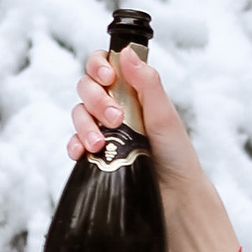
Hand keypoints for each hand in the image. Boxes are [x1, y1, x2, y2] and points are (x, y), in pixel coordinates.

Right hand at [67, 46, 243, 251]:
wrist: (176, 198)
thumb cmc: (177, 156)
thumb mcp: (165, 116)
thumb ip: (147, 83)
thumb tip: (127, 52)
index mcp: (134, 93)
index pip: (105, 66)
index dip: (99, 66)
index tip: (108, 77)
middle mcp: (117, 108)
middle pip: (87, 88)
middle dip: (95, 100)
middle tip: (116, 120)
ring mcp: (105, 132)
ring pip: (78, 114)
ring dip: (84, 125)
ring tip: (101, 145)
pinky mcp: (97, 156)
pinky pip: (74, 143)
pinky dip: (74, 145)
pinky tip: (83, 154)